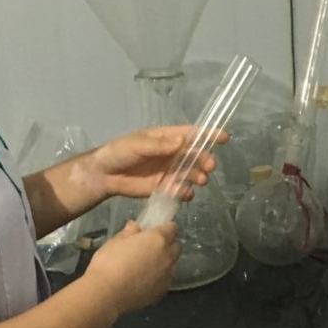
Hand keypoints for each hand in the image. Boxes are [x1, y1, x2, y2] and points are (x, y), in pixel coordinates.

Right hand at [84, 221, 179, 317]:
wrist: (106, 294)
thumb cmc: (108, 263)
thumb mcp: (115, 242)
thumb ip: (129, 233)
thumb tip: (134, 226)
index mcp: (157, 240)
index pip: (172, 228)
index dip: (164, 228)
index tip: (154, 231)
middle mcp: (167, 256)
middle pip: (175, 246)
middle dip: (167, 245)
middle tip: (150, 248)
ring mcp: (167, 276)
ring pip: (172, 265)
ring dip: (163, 262)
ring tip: (145, 267)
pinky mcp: (162, 292)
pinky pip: (165, 280)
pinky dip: (158, 278)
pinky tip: (143, 281)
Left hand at [87, 127, 224, 201]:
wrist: (104, 175)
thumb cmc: (118, 152)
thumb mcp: (137, 145)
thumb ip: (159, 145)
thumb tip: (182, 141)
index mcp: (166, 138)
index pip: (191, 134)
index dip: (207, 135)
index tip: (223, 138)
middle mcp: (171, 154)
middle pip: (195, 156)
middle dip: (204, 160)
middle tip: (209, 167)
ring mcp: (169, 171)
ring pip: (190, 173)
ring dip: (198, 176)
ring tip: (199, 181)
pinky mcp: (164, 187)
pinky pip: (180, 189)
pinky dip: (185, 192)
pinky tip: (184, 194)